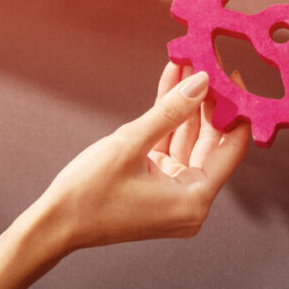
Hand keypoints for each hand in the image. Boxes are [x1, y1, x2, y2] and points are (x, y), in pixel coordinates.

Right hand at [29, 64, 250, 251]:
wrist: (53, 225)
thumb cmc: (88, 193)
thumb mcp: (130, 144)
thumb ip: (171, 112)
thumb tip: (203, 81)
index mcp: (194, 200)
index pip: (231, 148)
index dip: (235, 109)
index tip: (235, 77)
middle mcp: (191, 201)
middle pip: (211, 143)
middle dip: (207, 102)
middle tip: (209, 64)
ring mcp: (173, 194)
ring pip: (189, 141)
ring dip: (186, 104)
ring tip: (188, 63)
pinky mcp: (156, 186)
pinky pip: (170, 146)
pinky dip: (168, 120)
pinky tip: (170, 82)